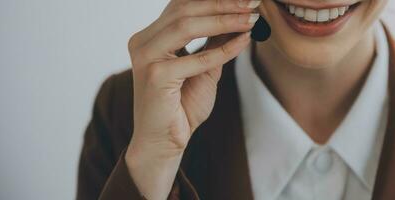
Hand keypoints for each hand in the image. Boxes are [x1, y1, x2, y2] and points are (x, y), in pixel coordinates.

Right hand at [124, 0, 259, 198]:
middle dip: (222, 4)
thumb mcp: (204, 68)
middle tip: (252, 3)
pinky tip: (244, 42)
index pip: (181, 6)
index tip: (244, 0)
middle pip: (184, 9)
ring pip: (187, 26)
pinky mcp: (155, 76)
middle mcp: (143, 42)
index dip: (213, 0)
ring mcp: (145, 58)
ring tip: (251, 19)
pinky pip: (197, 58)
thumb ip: (214, 43)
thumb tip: (238, 17)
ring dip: (224, 20)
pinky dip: (224, 50)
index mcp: (150, 37)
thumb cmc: (181, 107)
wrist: (165, 142)